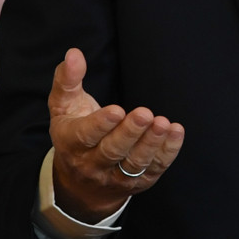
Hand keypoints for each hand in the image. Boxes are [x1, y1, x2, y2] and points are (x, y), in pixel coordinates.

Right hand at [47, 47, 185, 221]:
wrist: (80, 184)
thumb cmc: (73, 132)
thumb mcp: (63, 106)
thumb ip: (67, 79)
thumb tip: (73, 54)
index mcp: (71, 143)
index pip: (85, 136)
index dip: (101, 124)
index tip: (117, 110)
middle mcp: (91, 164)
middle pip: (112, 151)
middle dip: (129, 133)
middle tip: (145, 113)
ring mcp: (115, 177)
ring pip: (133, 163)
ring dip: (150, 144)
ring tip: (163, 123)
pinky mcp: (137, 183)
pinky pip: (153, 169)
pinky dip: (167, 152)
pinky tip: (175, 132)